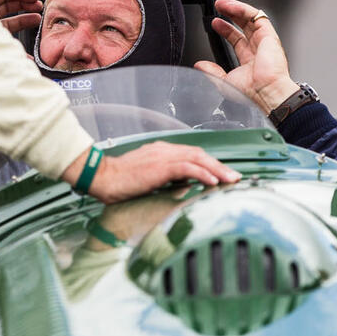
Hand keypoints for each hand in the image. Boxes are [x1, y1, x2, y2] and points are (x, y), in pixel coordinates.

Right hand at [62, 141, 240, 204]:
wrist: (102, 177)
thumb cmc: (119, 181)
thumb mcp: (147, 178)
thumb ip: (164, 178)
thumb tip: (182, 185)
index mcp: (161, 152)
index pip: (192, 155)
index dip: (210, 164)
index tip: (223, 175)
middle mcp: (164, 150)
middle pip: (199, 154)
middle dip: (219, 166)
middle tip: (235, 177)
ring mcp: (162, 156)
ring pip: (197, 158)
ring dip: (217, 169)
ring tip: (231, 180)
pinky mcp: (159, 166)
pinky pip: (186, 168)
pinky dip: (202, 174)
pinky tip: (213, 181)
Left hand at [193, 0, 298, 114]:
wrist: (266, 92)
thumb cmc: (252, 93)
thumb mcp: (225, 82)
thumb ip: (212, 72)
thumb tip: (200, 66)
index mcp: (250, 62)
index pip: (237, 40)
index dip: (226, 30)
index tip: (215, 24)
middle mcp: (259, 51)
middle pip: (244, 27)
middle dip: (230, 16)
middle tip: (217, 8)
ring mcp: (265, 42)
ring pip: (251, 19)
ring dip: (235, 9)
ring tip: (221, 3)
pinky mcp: (269, 36)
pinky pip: (257, 17)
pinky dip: (243, 9)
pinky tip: (231, 6)